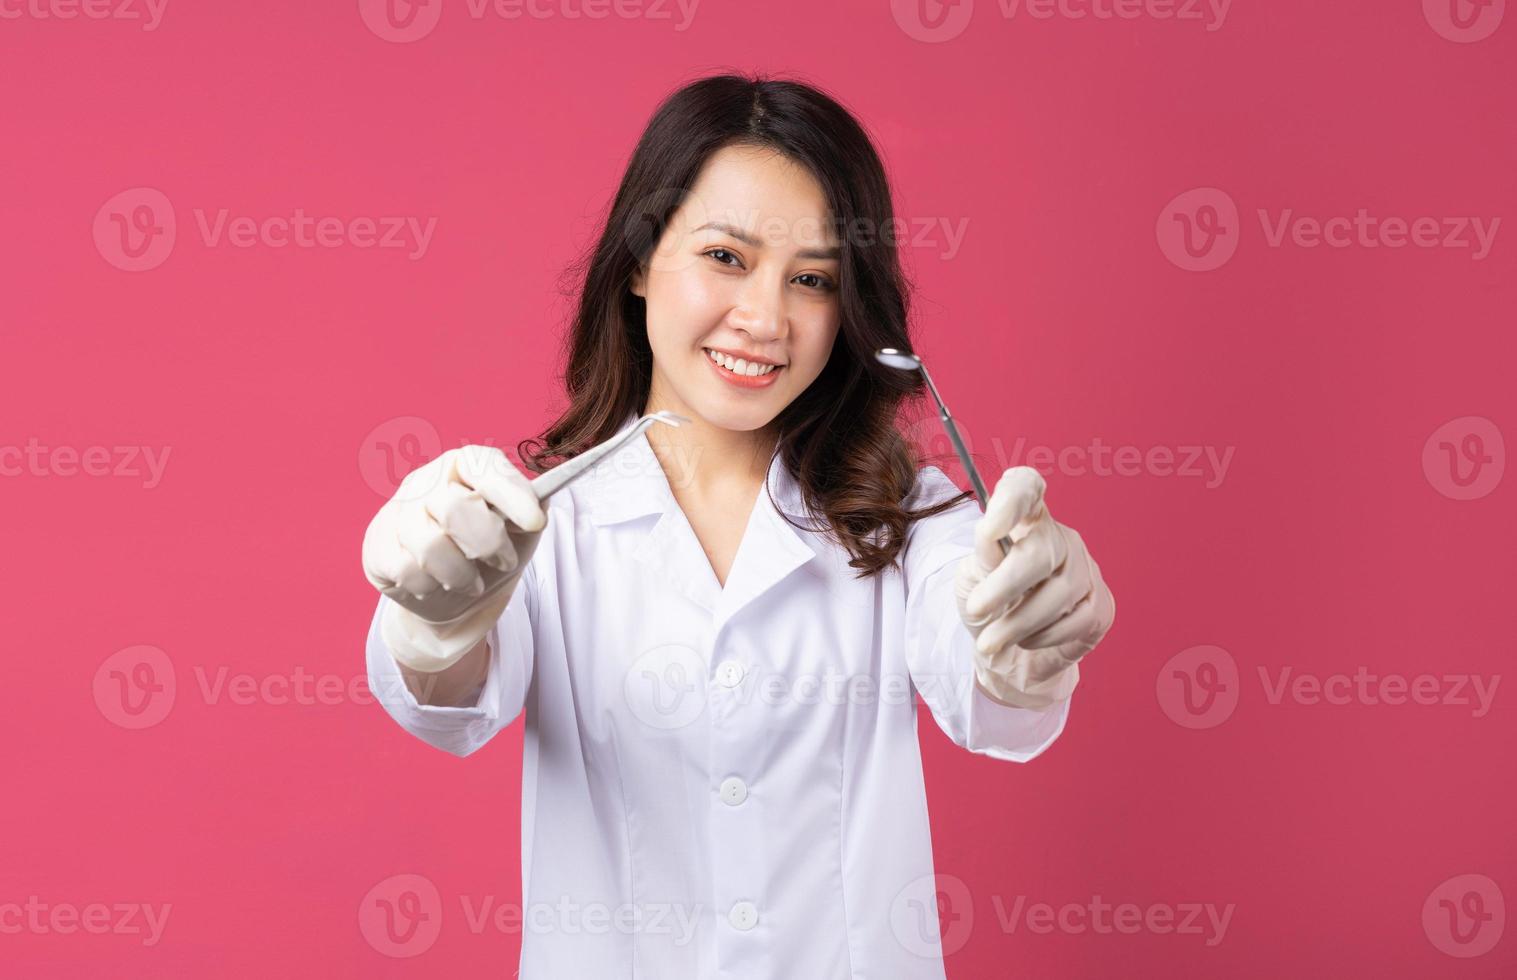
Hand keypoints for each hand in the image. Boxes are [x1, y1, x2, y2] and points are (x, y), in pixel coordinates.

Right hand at [361, 445, 546, 671]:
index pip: (484, 468)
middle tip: (505, 563)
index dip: (511, 494)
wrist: (451, 597)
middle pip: (455, 508)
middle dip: (488, 544)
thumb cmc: (488, 554)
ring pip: (429, 545)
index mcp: (464, 466)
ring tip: (472, 583)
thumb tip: (538, 507)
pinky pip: (405, 569)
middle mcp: (427, 480)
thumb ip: (531, 512)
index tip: (535, 522)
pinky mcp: (377, 545)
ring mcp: (397, 511)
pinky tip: (437, 585)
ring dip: (461, 575)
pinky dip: (430, 586)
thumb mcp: (520, 532)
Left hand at [953, 466, 1114, 708]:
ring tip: (990, 641)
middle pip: (1042, 551)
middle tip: (977, 609)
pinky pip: (1076, 620)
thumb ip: (982, 557)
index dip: (1012, 500)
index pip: (1025, 488)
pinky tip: (1026, 640)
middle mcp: (1059, 537)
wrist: (1009, 656)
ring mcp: (1085, 569)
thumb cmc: (990, 608)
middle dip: (1006, 585)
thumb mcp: (971, 580)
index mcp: (1024, 520)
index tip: (989, 527)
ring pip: (1059, 592)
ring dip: (1018, 622)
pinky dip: (1044, 636)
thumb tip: (990, 537)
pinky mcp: (1100, 605)